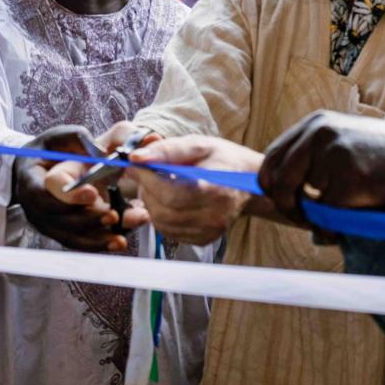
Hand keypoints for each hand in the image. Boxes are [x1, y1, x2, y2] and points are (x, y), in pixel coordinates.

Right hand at [17, 126, 147, 251]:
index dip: (68, 196)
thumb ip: (77, 139)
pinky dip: (98, 244)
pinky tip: (118, 242)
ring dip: (96, 237)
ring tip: (120, 235)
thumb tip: (101, 152)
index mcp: (31, 181)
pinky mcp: (59, 232)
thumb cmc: (48, 150)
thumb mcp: (60, 137)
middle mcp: (35, 207)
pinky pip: (77, 243)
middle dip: (88, 218)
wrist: (35, 168)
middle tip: (113, 214)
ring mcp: (46, 223)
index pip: (44, 193)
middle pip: (59, 219)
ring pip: (69, 236)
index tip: (93, 193)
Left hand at [127, 135, 263, 245]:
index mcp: (216, 190)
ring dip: (151, 203)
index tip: (135, 165)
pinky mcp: (203, 239)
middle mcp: (215, 216)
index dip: (147, 180)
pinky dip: (161, 215)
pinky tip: (169, 200)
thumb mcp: (198, 144)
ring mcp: (209, 231)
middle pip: (164, 211)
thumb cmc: (223, 160)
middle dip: (147, 190)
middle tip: (146, 174)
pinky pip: (170, 232)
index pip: (171, 193)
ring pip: (163, 223)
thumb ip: (167, 150)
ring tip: (158, 185)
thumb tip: (136, 157)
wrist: (249, 182)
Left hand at [259, 111, 384, 223]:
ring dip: (316, 217)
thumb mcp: (342, 142)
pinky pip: (327, 214)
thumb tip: (273, 188)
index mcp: (315, 124)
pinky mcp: (348, 179)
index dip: (272, 185)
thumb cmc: (381, 157)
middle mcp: (319, 133)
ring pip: (303, 200)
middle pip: (278, 180)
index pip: (272, 157)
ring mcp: (332, 155)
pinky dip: (335, 225)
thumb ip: (311, 157)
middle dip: (285, 206)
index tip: (284, 202)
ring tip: (341, 214)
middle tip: (303, 219)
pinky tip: (356, 215)